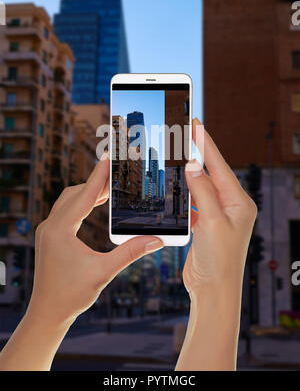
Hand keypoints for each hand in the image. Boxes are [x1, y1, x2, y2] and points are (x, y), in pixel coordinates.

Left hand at [27, 157, 162, 326]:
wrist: (48, 312)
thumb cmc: (72, 295)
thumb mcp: (104, 272)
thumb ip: (130, 253)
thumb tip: (157, 241)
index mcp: (60, 230)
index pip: (83, 195)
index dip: (99, 176)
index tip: (108, 157)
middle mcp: (50, 226)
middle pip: (75, 194)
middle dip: (96, 182)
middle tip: (117, 172)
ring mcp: (48, 230)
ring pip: (68, 200)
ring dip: (88, 192)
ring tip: (110, 186)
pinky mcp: (50, 236)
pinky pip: (66, 210)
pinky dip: (81, 202)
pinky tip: (95, 203)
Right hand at [183, 118, 256, 294]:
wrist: (213, 289)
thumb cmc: (218, 260)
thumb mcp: (211, 221)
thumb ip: (202, 191)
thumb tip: (192, 165)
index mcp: (239, 202)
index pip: (219, 165)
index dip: (206, 143)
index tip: (195, 124)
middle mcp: (231, 205)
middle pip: (211, 172)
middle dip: (197, 153)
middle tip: (184, 133)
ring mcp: (219, 214)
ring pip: (201, 186)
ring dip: (189, 173)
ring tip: (177, 155)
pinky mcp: (207, 223)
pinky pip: (195, 201)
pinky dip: (185, 192)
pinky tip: (176, 186)